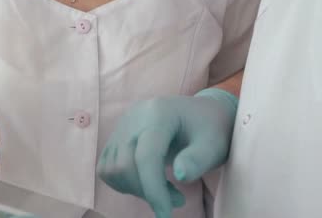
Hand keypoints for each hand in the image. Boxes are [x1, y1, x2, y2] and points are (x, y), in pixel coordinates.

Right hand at [97, 89, 237, 217]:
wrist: (200, 114)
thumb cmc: (210, 130)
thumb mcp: (214, 145)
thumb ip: (198, 160)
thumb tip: (181, 176)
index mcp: (159, 113)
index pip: (147, 155)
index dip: (153, 188)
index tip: (165, 214)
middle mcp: (134, 117)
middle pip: (125, 164)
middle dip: (146, 191)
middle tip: (176, 199)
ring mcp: (122, 126)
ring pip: (113, 168)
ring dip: (135, 188)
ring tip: (165, 188)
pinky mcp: (116, 137)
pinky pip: (107, 167)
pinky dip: (124, 182)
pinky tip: (148, 180)